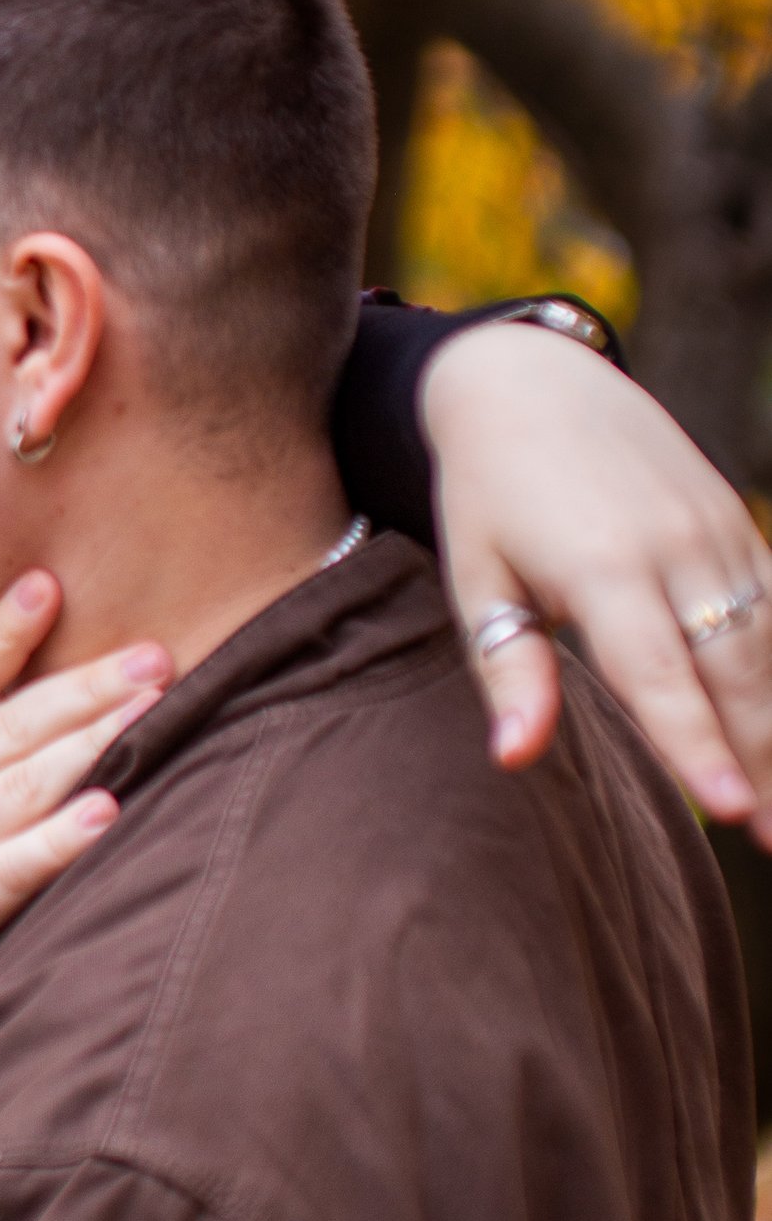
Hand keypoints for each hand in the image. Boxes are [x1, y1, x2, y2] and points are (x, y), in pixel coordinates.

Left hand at [421, 322, 771, 842]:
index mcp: (601, 566)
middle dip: (761, 760)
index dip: (695, 747)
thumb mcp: (477, 579)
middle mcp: (673, 547)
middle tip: (771, 839)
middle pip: (733, 672)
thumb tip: (516, 758)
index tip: (729, 812)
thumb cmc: (487, 496)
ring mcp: (715, 530)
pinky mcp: (735, 521)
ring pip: (769, 643)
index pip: (659, 677)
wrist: (529, 381)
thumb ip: (506, 670)